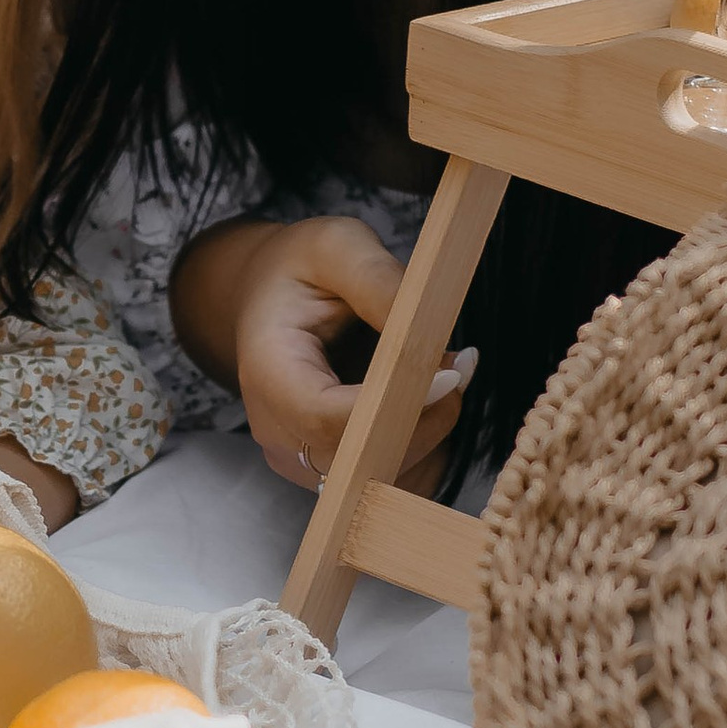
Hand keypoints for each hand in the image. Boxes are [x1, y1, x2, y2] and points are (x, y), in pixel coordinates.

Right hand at [226, 219, 471, 490]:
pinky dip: (423, 445)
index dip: (398, 406)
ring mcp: (301, 463)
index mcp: (268, 373)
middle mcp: (277, 432)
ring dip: (429, 430)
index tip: (452, 374)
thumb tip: (436, 344)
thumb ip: (381, 284)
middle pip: (364, 457)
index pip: (330, 418)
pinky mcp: (330, 475)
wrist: (268, 300)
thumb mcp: (336, 247)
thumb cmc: (299, 271)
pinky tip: (420, 400)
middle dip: (427, 417)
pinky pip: (395, 480)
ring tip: (431, 373)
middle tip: (458, 364)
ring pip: (387, 475)